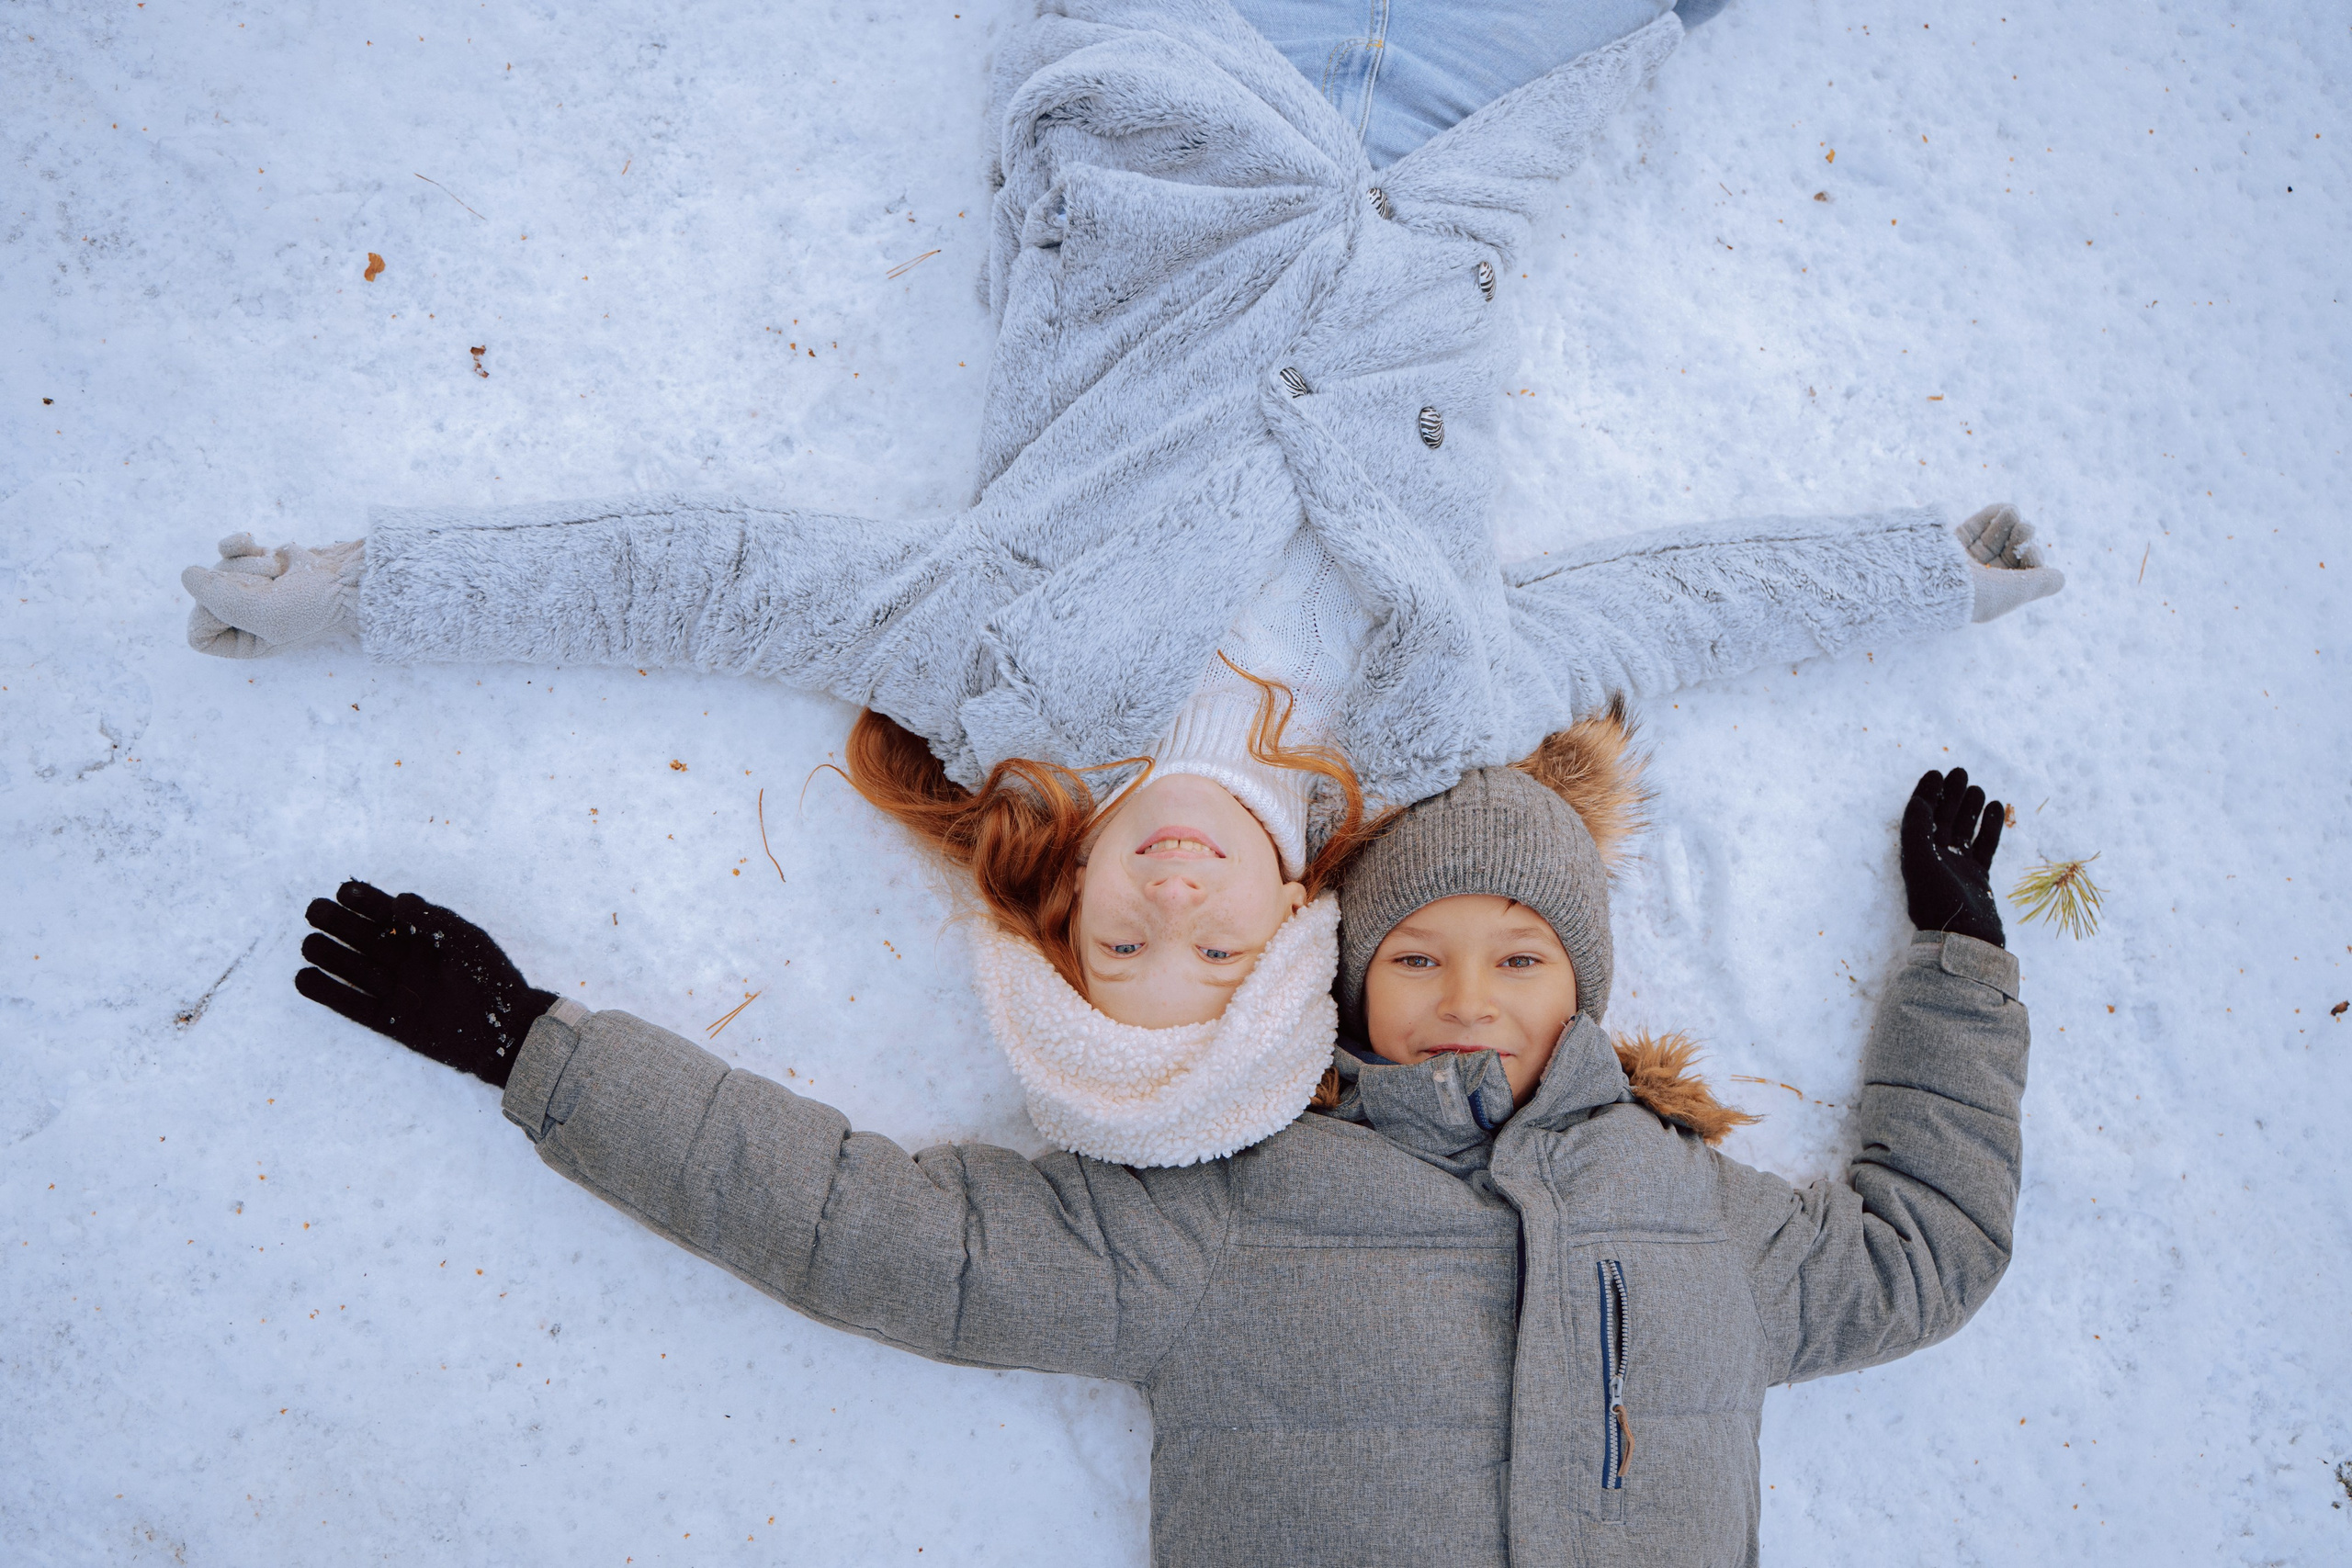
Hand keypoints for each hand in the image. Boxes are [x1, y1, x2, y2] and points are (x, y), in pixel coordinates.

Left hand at [183, 533, 363, 657]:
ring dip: (250, 564)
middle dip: (239, 583)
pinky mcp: (256, 563)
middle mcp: (242, 619)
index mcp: (244, 644)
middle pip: (205, 595)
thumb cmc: (314, 606)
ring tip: (280, 573)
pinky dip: (238, 544)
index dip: (210, 616)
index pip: (198, 634)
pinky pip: (226, 549)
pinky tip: (253, 541)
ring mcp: (248, 589)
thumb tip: (187, 574)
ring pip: (219, 569)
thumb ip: (217, 599)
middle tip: (271, 585)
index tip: (243, 607)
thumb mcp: (264, 613)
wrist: (349, 577)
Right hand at [296, 881, 556, 1086]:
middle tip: (314, 911)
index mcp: (427, 939)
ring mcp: (397, 991)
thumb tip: (398, 898)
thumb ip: (434, 920)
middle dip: (340, 923)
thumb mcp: (467, 943)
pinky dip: (328, 993)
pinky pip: (352, 1006)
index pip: (390, 916)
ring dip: (330, 955)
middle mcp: (407, 963)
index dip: (366, 902)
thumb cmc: (493, 981)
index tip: (343, 891)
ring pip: (355, 970)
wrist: (505, 1034)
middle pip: (365, 939)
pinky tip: (304, 978)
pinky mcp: (390, 1022)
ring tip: (308, 943)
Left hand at [1900, 768, 2004, 947]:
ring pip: (1964, 830)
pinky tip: (1996, 807)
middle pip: (1941, 819)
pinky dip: (1990, 826)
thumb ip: (1916, 831)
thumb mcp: (1921, 864)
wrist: (1966, 940)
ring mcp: (1958, 868)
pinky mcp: (1979, 877)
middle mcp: (1935, 861)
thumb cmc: (1939, 903)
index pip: (1919, 816)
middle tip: (1960, 772)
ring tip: (1977, 787)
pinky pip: (1984, 845)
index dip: (1926, 793)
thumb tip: (1918, 803)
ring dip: (1969, 808)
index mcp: (1916, 856)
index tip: (1936, 772)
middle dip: (1949, 795)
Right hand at [1957, 505, 2063, 622]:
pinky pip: (1976, 525)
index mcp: (1993, 596)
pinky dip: (1992, 515)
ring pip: (1995, 537)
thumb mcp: (2015, 591)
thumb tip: (2059, 578)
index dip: (2032, 558)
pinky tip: (2003, 509)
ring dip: (2009, 523)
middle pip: (2009, 552)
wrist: (1929, 579)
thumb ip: (2040, 583)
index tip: (2031, 553)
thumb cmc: (1976, 591)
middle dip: (2021, 538)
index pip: (2022, 573)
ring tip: (2012, 513)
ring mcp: (1963, 559)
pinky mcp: (1950, 541)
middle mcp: (1978, 579)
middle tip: (2024, 529)